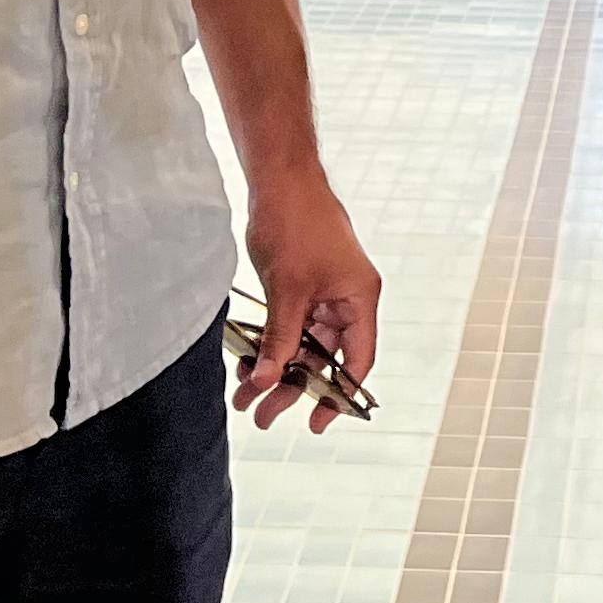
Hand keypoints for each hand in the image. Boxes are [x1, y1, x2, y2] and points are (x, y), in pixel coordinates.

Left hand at [240, 168, 381, 434]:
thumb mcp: (287, 290)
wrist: (278, 177)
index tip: (315, 424)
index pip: (357, 361)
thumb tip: (266, 381)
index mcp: (359, 298)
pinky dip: (267, 342)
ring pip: (301, 342)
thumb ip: (279, 339)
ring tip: (243, 394)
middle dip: (292, 387)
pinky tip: (244, 360)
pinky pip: (287, 323)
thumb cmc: (296, 223)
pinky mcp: (301, 282)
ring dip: (274, 367)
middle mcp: (346, 298)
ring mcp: (323, 290)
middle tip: (262, 416)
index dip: (338, 396)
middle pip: (324, 357)